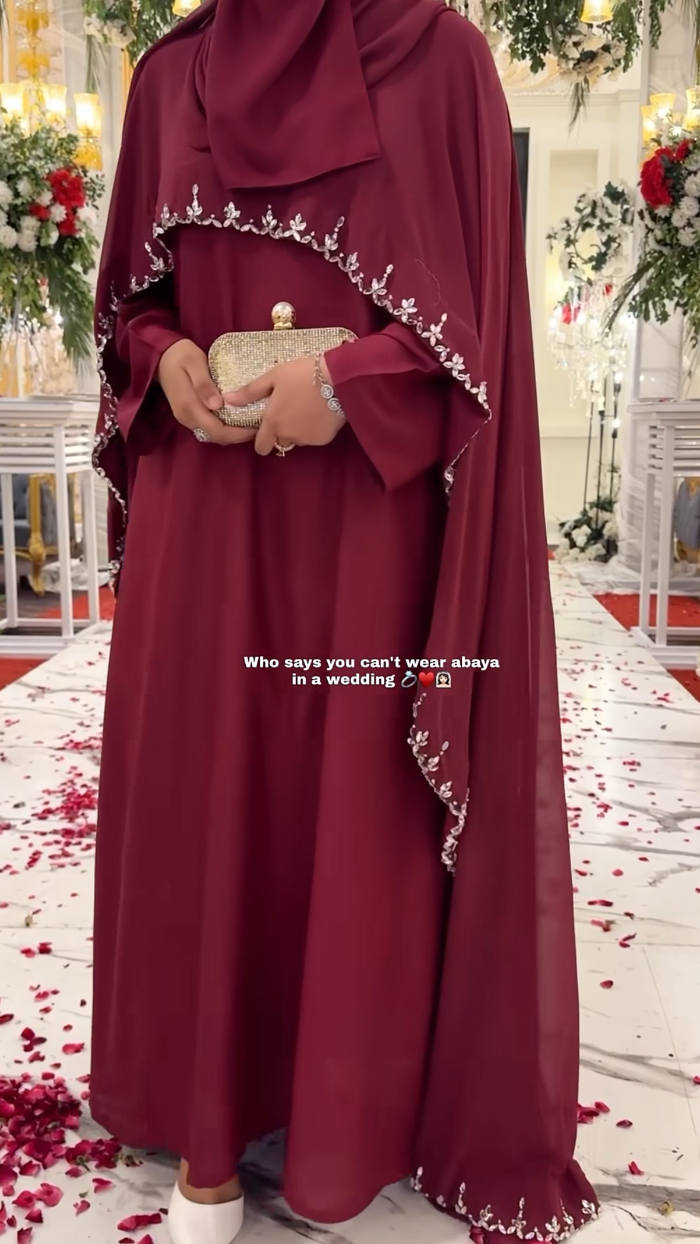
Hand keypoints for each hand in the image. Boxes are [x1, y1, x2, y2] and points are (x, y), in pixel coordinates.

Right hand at [157, 339, 255, 445]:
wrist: (161, 356)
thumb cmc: (181, 355)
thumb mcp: (194, 363)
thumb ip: (204, 384)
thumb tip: (217, 405)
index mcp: (189, 407)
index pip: (217, 430)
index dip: (238, 434)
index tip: (256, 428)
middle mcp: (187, 417)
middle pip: (217, 436)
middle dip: (238, 436)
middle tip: (259, 427)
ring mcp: (186, 418)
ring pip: (213, 434)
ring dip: (232, 433)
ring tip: (250, 423)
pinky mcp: (188, 415)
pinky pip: (208, 427)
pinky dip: (224, 427)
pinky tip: (236, 418)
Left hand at [221, 355, 344, 455]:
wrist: (338, 378)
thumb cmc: (302, 374)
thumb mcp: (274, 377)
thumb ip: (250, 392)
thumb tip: (227, 400)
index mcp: (273, 422)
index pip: (261, 447)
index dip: (261, 440)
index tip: (266, 428)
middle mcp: (288, 435)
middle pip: (280, 442)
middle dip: (281, 432)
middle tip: (289, 411)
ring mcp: (307, 439)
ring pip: (298, 439)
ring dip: (298, 430)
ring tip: (305, 408)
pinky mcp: (324, 439)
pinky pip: (314, 437)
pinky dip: (314, 429)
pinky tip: (319, 412)